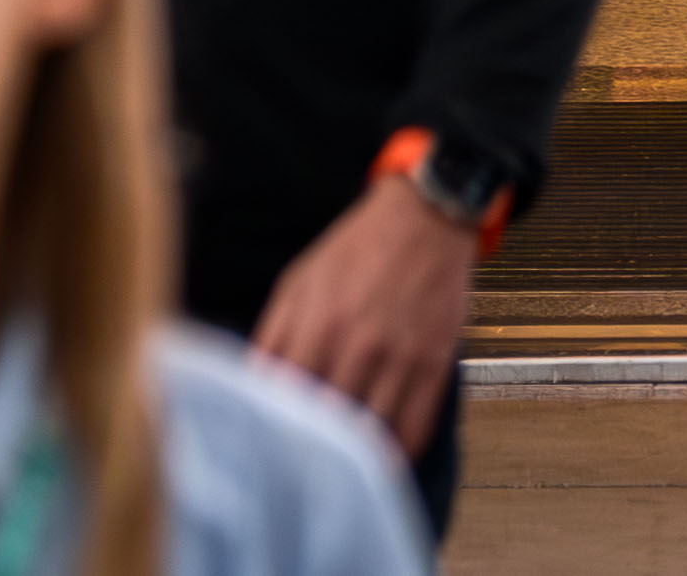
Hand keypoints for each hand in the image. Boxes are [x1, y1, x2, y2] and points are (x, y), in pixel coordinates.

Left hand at [250, 179, 478, 461]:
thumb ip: (273, 336)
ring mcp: (401, 358)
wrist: (426, 217)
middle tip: (300, 465)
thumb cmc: (355, 249)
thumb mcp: (299, 281)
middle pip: (329, 426)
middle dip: (312, 450)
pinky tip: (379, 456)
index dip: (275, 431)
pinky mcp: (435, 363)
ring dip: (354, 458)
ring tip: (337, 468)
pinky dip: (396, 452)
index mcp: (319, 325)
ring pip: (372, 435)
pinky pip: (415, 428)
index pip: (287, 403)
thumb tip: (251, 388)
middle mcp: (360, 346)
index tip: (269, 446)